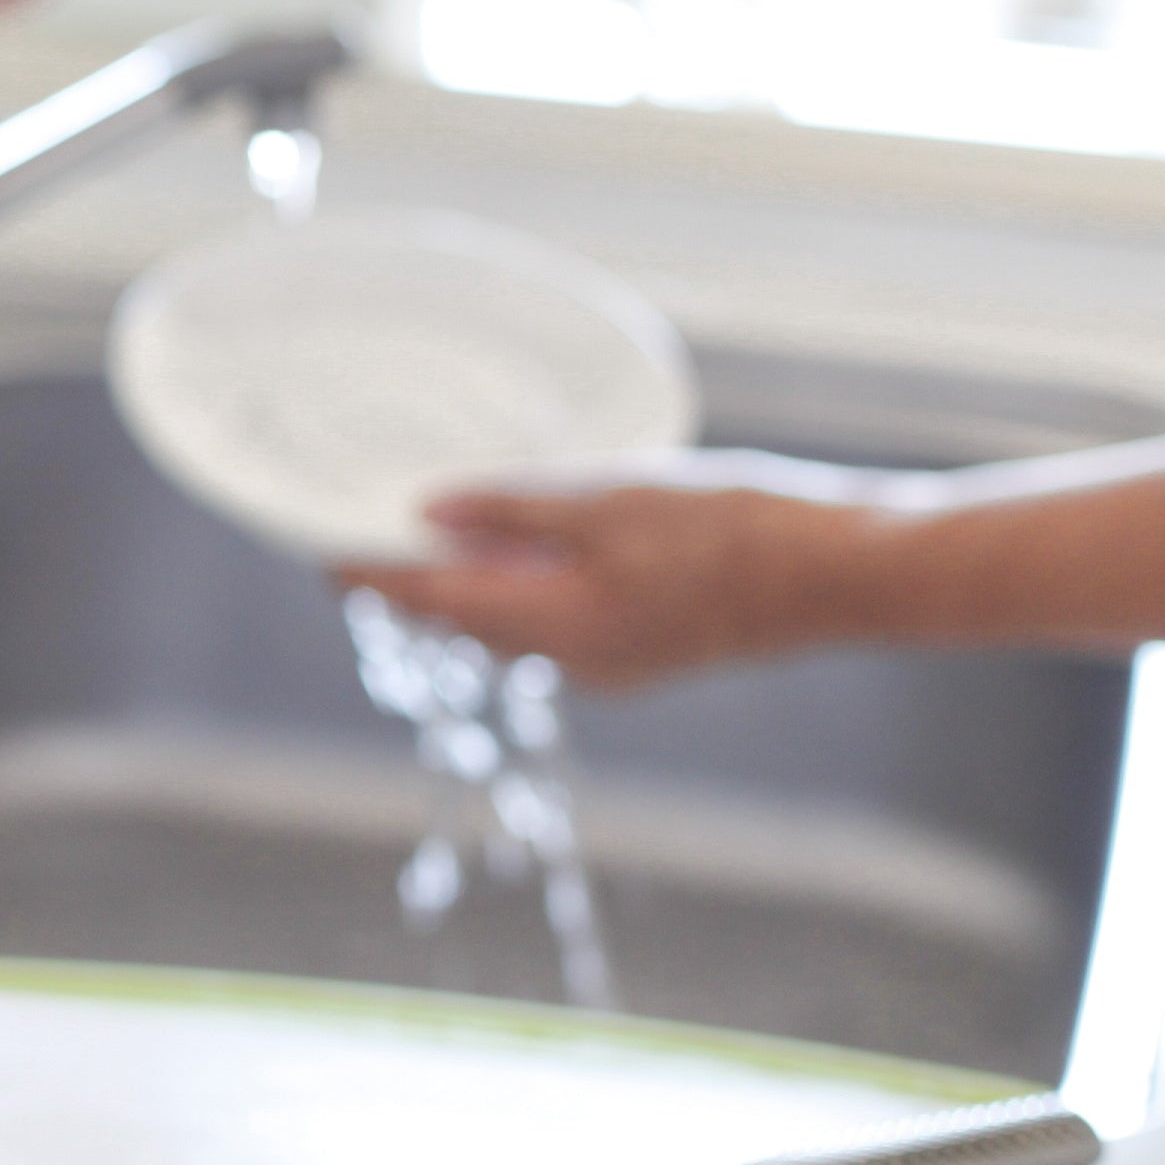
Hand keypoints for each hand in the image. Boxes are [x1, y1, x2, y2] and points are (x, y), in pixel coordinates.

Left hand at [331, 486, 875, 693]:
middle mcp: (575, 659)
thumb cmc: (735, 531)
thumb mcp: (612, 502)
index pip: (433, 604)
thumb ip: (515, 511)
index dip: (374, 577)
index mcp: (555, 624)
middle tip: (373, 537)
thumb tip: (430, 512)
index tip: (324, 555)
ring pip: (516, 626)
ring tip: (438, 538)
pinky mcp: (648, 650)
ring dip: (474, 587)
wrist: (841, 575)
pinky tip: (531, 552)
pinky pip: (563, 625)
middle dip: (419, 583)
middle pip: (468, 621)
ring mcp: (615, 662)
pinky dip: (531, 591)